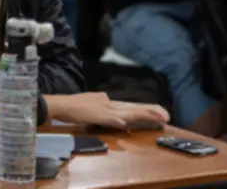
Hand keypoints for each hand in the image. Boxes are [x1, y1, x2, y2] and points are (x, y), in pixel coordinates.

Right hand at [47, 93, 169, 129]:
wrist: (59, 104)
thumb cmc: (73, 105)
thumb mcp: (91, 102)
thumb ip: (102, 103)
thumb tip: (110, 103)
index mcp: (108, 102)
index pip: (131, 106)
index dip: (146, 109)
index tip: (159, 112)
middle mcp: (109, 104)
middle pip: (133, 108)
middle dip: (150, 111)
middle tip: (167, 115)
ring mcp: (104, 109)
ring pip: (127, 112)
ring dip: (142, 115)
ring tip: (157, 117)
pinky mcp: (96, 115)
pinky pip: (109, 119)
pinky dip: (117, 121)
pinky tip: (126, 124)